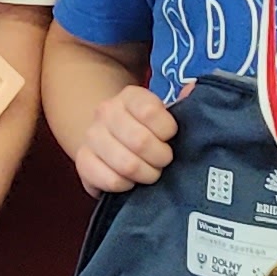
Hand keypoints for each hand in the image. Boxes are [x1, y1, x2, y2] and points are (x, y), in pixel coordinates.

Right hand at [71, 83, 178, 197]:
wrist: (111, 139)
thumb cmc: (148, 130)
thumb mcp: (166, 114)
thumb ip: (183, 104)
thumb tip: (193, 89)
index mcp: (130, 96)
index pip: (150, 111)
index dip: (167, 131)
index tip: (171, 137)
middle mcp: (106, 112)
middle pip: (140, 141)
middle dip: (160, 158)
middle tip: (164, 161)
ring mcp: (91, 136)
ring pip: (126, 164)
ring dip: (146, 174)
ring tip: (150, 173)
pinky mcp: (83, 161)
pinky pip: (109, 180)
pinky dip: (126, 186)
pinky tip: (131, 181)